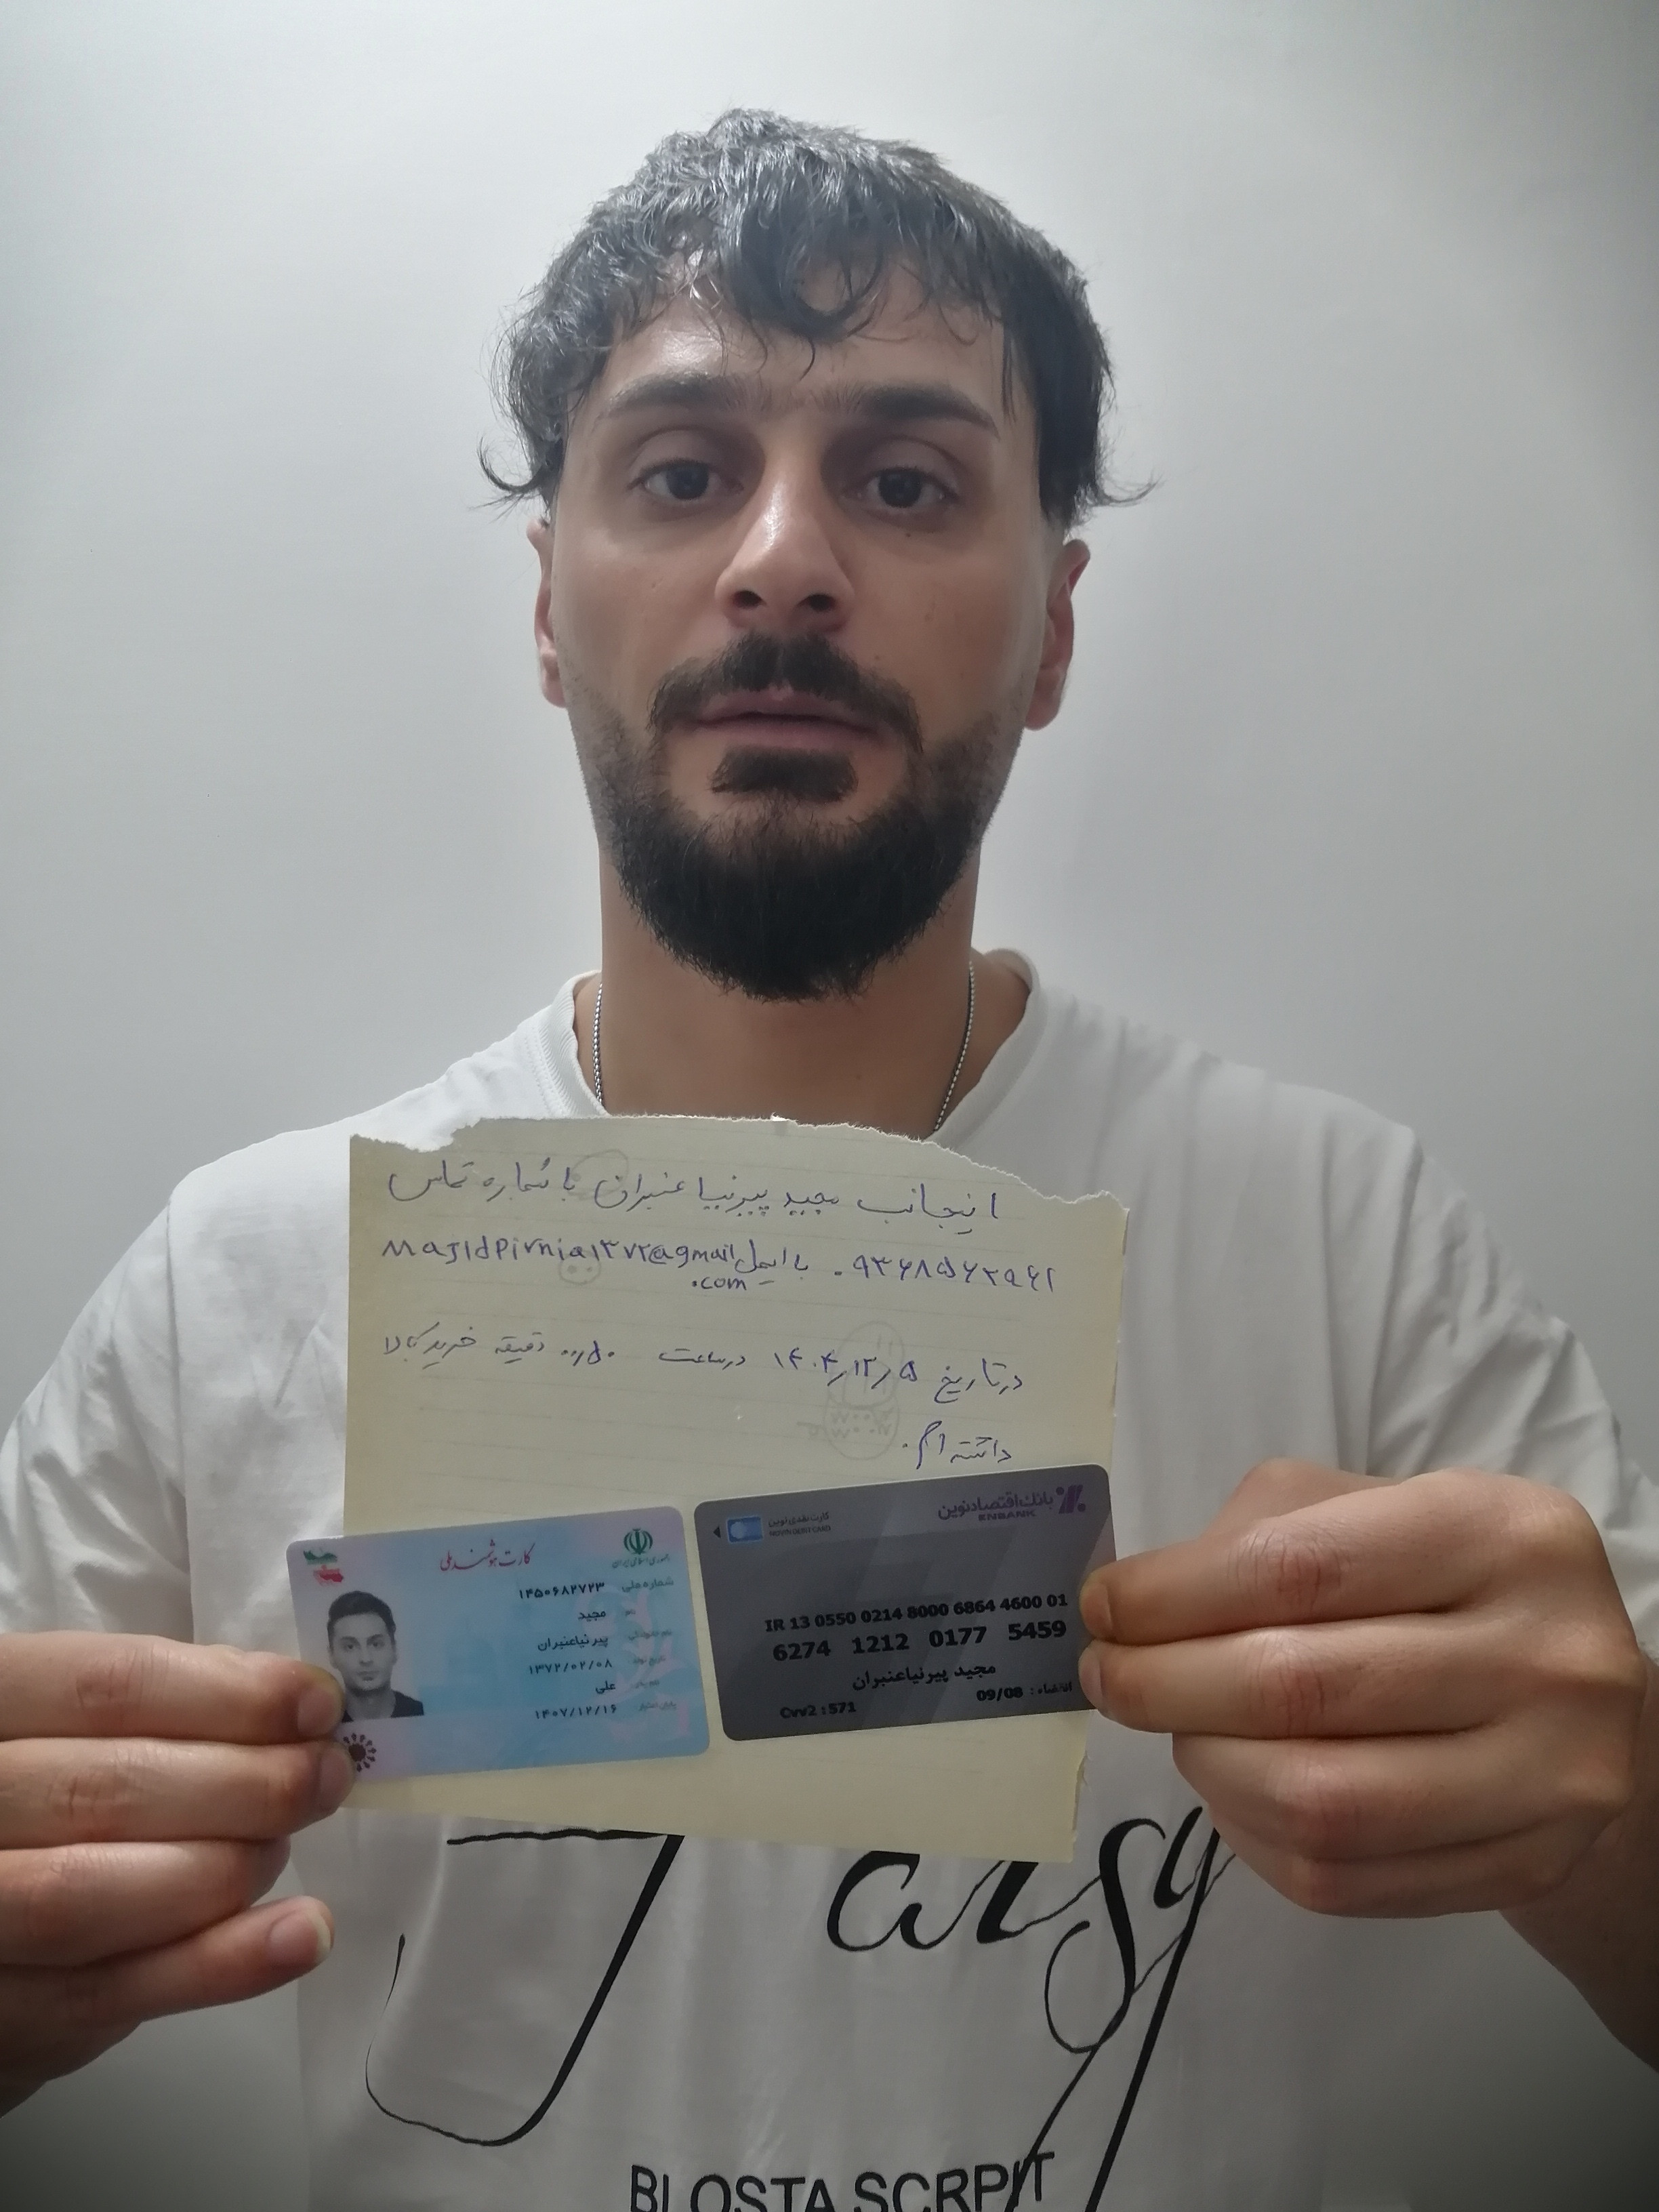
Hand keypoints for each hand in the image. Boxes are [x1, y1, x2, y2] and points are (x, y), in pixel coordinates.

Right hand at [0, 1631, 352, 2110]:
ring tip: (288, 1844)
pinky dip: (219, 1965)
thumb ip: (156, 1712)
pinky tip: (300, 1935)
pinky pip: (107, 1994)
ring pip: (92, 1893)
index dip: (224, 1694)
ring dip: (226, 1867)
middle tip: (325, 1776)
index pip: (103, 1687)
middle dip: (244, 1783)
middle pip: (105, 1789)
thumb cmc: (41, 1806)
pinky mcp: (0, 2018)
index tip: (316, 1702)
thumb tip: (290, 1700)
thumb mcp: (73, 1732)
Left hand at [1078, 1460, 1647, 1916]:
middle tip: (1108, 1676)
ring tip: (1176, 1730)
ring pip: (1318, 1802)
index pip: (1300, 1568)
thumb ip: (1259, 1533)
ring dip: (1207, 1766)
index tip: (1102, 1609)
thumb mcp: (1369, 1510)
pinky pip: (1342, 1879)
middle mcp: (1548, 1655)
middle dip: (1167, 1685)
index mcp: (1502, 1533)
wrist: (1575, 1696)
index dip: (1174, 1596)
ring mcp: (1550, 1777)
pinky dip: (1252, 1836)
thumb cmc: (1441, 1582)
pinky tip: (1231, 1788)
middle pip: (1301, 1687)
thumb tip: (1132, 1600)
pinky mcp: (1527, 1865)